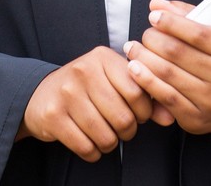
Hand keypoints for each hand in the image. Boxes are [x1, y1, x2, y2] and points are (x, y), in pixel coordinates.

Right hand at [19, 45, 153, 161]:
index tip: (139, 115)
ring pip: (106, 136)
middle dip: (128, 131)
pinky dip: (93, 153)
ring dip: (110, 144)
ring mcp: (67, 93)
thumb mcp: (113, 81)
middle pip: (123, 117)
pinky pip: (86, 148)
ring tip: (106, 135)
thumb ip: (143, 96)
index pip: (138, 91)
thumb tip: (170, 117)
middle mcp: (84, 70)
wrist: (41, 94)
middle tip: (123, 129)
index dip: (145, 112)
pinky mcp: (53, 116)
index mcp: (102, 57)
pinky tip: (90, 143)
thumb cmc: (86, 87)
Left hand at [123, 0, 210, 142]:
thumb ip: (186, 15)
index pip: (200, 34)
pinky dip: (146, 80)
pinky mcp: (195, 118)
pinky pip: (165, 96)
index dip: (172, 23)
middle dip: (155, 40)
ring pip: (169, 74)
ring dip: (144, 58)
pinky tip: (134, 69)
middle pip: (180, 53)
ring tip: (132, 48)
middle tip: (145, 34)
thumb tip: (156, 4)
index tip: (154, 16)